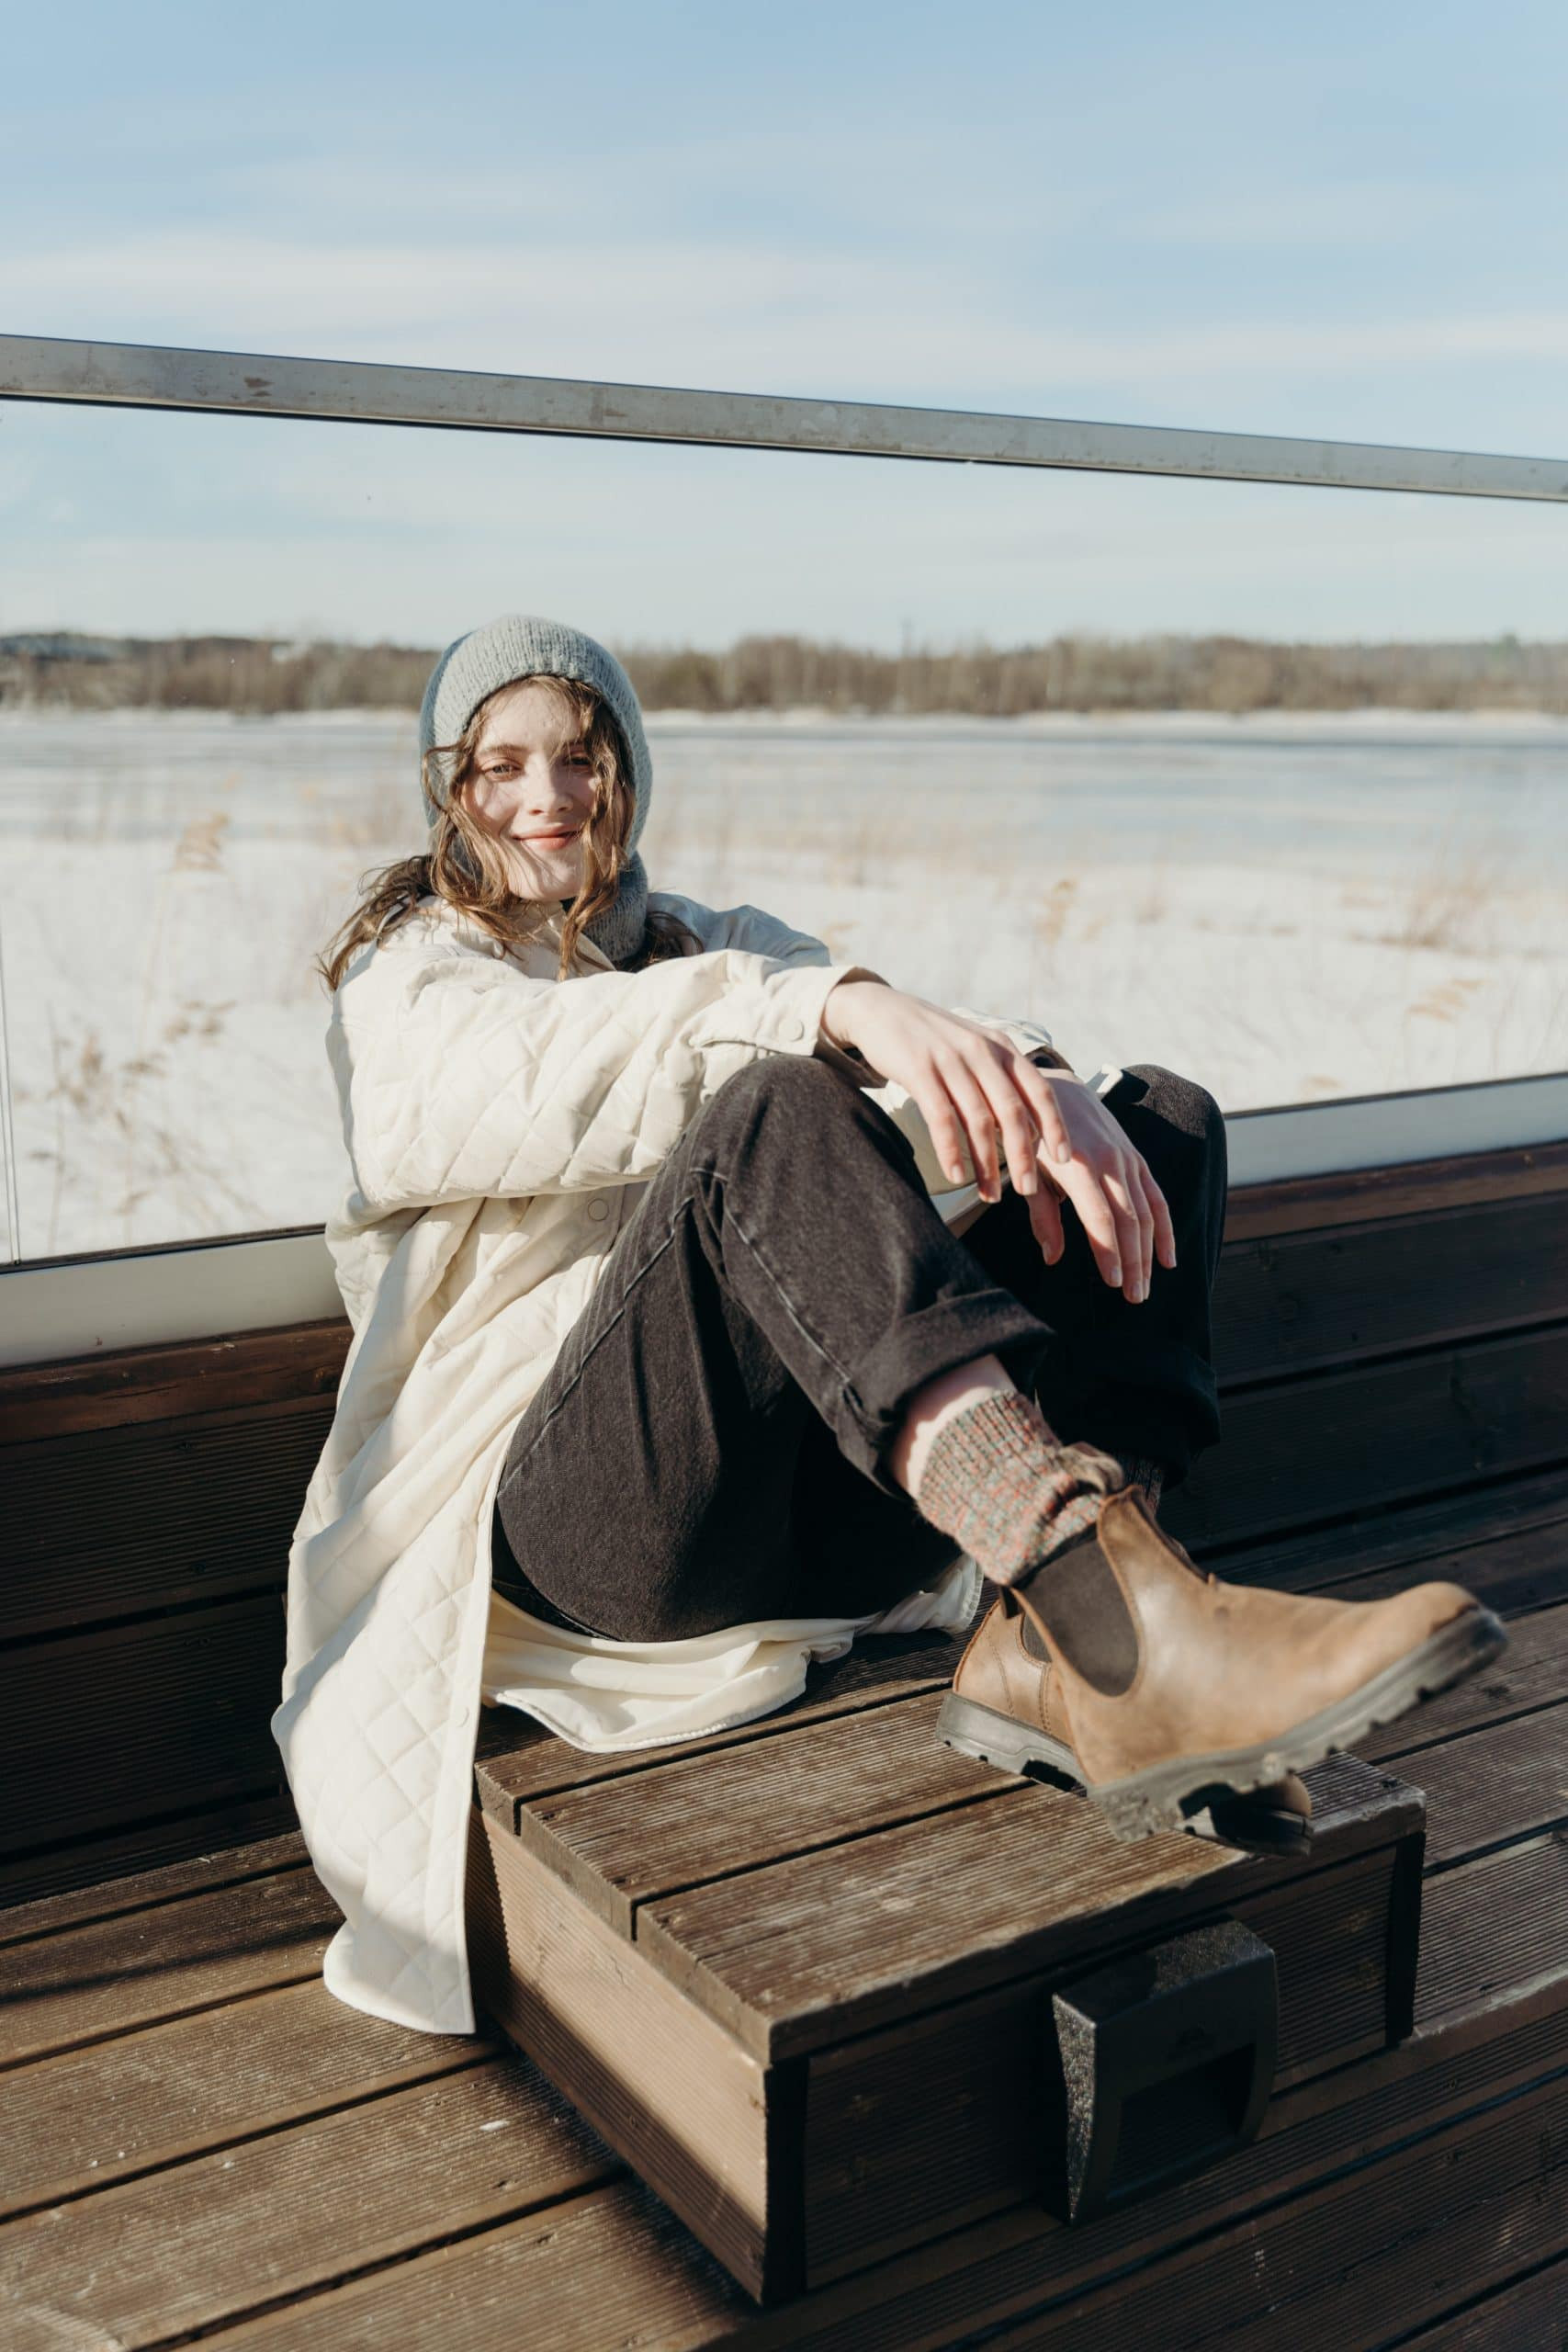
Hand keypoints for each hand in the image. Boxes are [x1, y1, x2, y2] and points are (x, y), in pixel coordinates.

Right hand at [820, 980, 1175, 1303]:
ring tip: (990, 1195)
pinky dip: (952, 1151)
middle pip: (1013, 1112)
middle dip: (1023, 1156)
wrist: (879, 1010)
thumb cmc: (931, 1041)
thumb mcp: (974, 1048)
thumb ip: (999, 1080)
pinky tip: (957, 1176)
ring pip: (979, 1121)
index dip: (1055, 1125)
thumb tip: (1026, 1129)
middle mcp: (982, 1052)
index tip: (1066, 1159)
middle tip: (1027, 1190)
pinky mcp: (919, 1070)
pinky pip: (942, 1119)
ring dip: (986, 1163)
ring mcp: (950, 1060)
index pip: (1040, 1090)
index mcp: (1002, 1048)